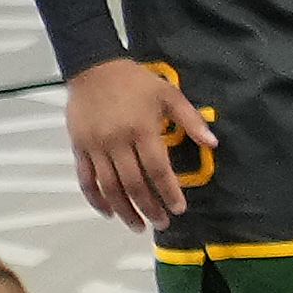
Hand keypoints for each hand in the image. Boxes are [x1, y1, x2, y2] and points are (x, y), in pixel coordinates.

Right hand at [64, 55, 216, 232]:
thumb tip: (213, 143)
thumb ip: (191, 119)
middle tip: (162, 223)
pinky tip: (108, 212)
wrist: (93, 67)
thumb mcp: (168, 94)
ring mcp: (95, 146)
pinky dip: (95, 199)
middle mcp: (117, 141)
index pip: (157, 169)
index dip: (169, 192)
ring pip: (109, 187)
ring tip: (137, 225)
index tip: (179, 208)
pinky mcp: (79, 147)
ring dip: (124, 210)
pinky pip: (86, 179)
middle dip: (149, 208)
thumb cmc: (135, 81)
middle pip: (133, 184)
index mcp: (141, 129)